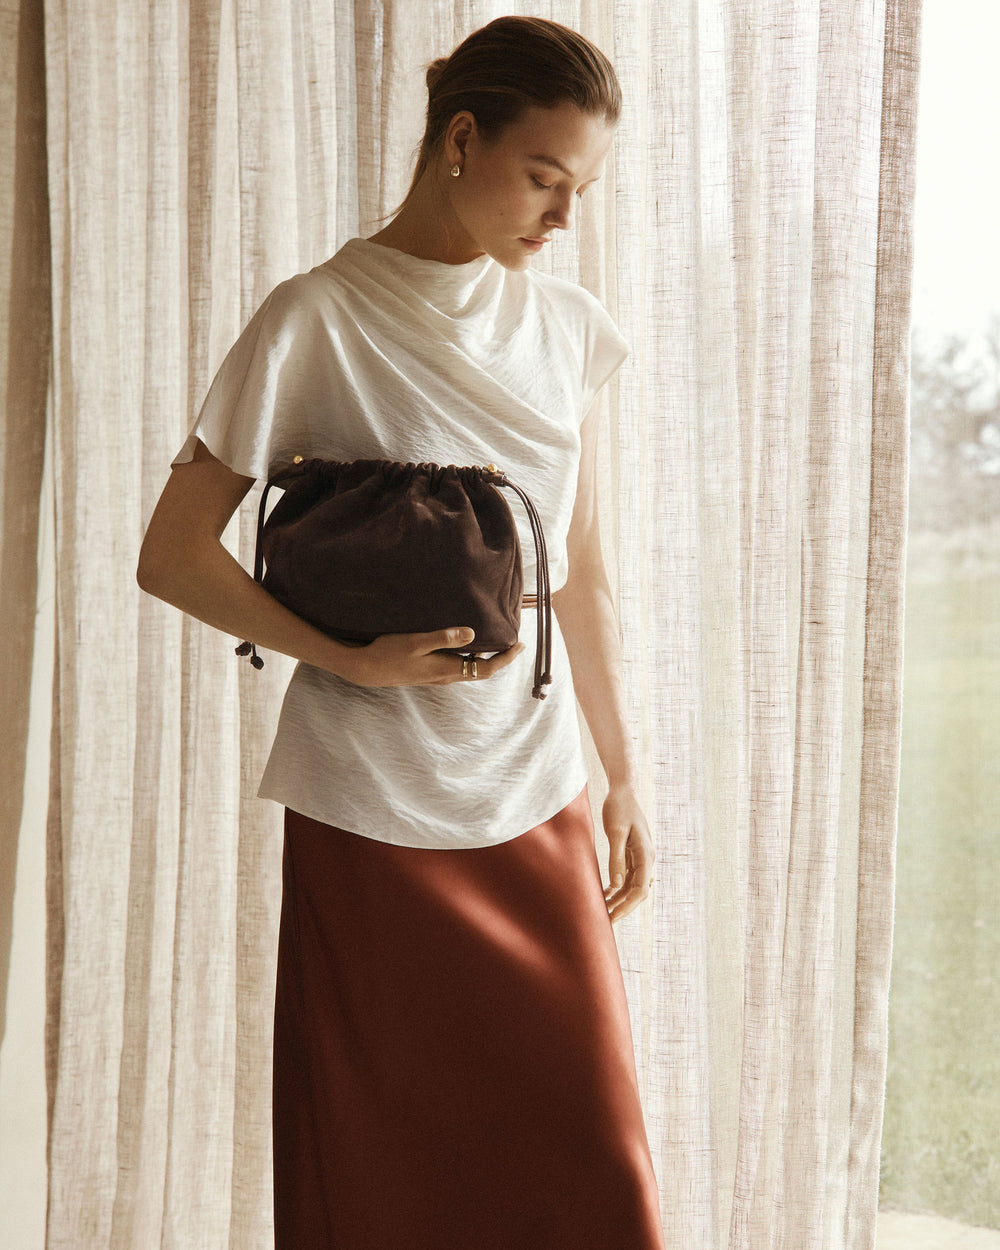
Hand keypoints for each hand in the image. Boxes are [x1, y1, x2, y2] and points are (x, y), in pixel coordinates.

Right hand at [338, 627, 525, 688]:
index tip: (520, 646)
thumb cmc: (389, 653)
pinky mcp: (428, 673)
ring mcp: (436, 677)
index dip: (506, 658)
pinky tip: (465, 647)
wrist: (365, 669)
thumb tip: (473, 633)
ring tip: (494, 643)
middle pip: (482, 671)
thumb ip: (444, 638)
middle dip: (500, 659)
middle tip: (513, 643)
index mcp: (447, 669)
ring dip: (484, 659)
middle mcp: (445, 677)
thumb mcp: (416, 641)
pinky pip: (457, 668)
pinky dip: (469, 659)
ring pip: (469, 670)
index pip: (487, 668)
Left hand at [602, 784, 655, 923]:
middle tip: (605, 922)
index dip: (627, 906)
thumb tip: (617, 885)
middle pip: (638, 891)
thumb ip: (616, 858)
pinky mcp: (633, 853)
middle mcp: (647, 858)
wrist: (623, 790)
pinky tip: (605, 893)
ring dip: (619, 899)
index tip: (612, 918)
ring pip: (633, 886)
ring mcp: (641, 856)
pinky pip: (628, 876)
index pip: (640, 889)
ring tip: (602, 911)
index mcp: (646, 854)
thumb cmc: (619, 808)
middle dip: (623, 907)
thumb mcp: (616, 832)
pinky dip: (618, 887)